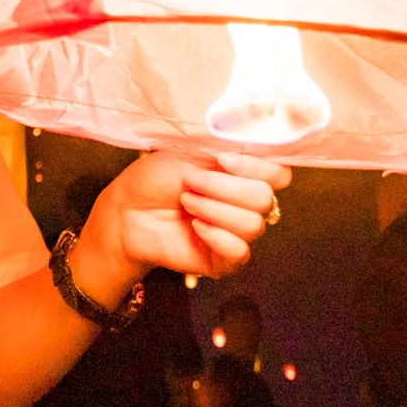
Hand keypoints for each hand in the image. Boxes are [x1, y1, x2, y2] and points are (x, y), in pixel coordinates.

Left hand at [83, 150, 289, 285]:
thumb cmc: (156, 177)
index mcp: (244, 175)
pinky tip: (194, 227)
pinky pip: (240, 251)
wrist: (126, 210)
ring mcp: (236, 233)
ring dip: (213, 210)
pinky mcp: (224, 261)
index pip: (280, 174)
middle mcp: (246, 205)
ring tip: (186, 203)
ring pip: (253, 225)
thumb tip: (257, 144)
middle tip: (191, 183)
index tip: (222, 159)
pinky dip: (216, 236)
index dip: (257, 167)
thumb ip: (230, 149)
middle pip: (265, 199)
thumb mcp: (192, 151)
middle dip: (223, 188)